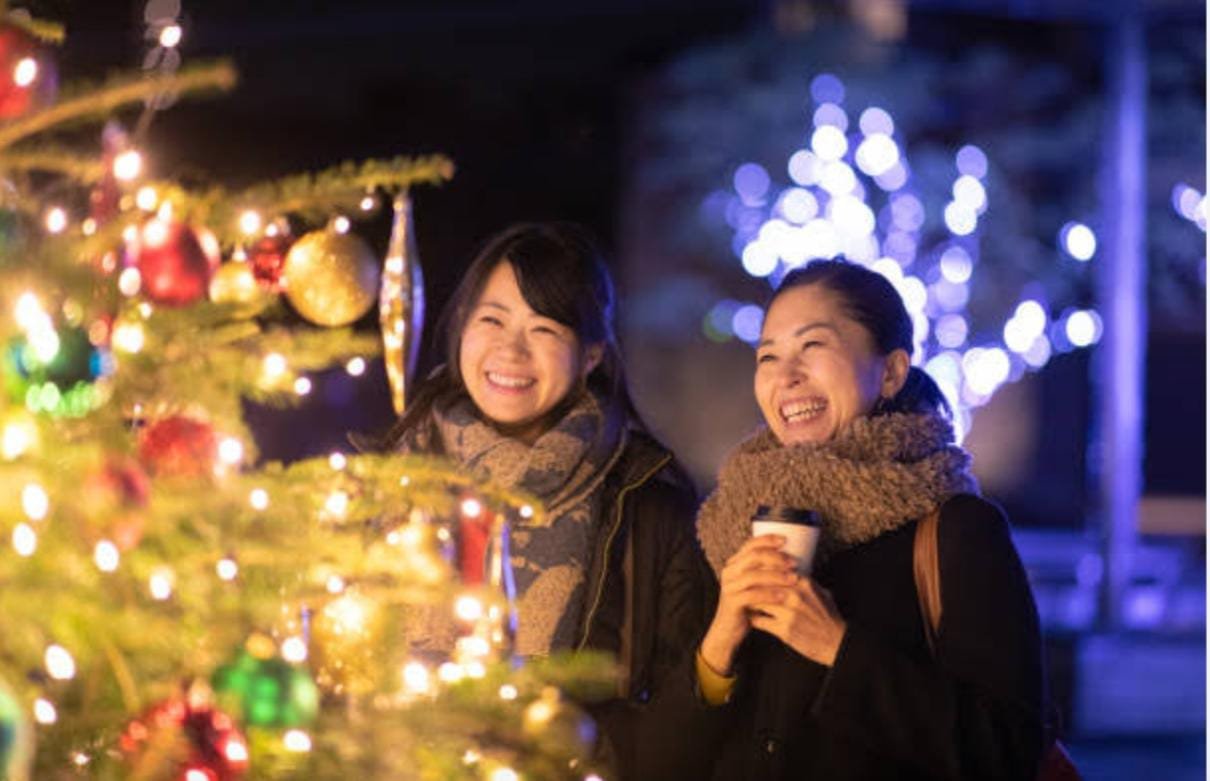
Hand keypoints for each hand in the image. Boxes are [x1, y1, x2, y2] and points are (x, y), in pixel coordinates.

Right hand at [699, 535, 797, 674]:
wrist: (728, 631)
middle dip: (776, 557)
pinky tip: (783, 596)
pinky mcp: (732, 602)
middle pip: (753, 556)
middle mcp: (729, 571)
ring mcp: (729, 586)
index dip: (768, 540)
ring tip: (793, 579)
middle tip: (794, 563)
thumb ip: (766, 572)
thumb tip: (793, 562)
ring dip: (776, 575)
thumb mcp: (756, 586)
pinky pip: (752, 595)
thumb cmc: (747, 607)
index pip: (751, 544)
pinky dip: (770, 594)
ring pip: (754, 575)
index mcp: (735, 564)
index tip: (786, 540)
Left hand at [749, 576, 846, 666]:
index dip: (760, 571)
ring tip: (744, 602)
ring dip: (750, 602)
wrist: (837, 644)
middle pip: (763, 584)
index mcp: (804, 583)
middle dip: (752, 586)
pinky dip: (753, 619)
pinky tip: (751, 618)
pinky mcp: (784, 630)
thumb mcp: (821, 594)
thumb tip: (790, 571)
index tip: (751, 573)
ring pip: (759, 601)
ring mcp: (789, 613)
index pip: (774, 570)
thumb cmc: (828, 618)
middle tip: (742, 587)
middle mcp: (796, 596)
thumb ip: (805, 581)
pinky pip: (760, 620)